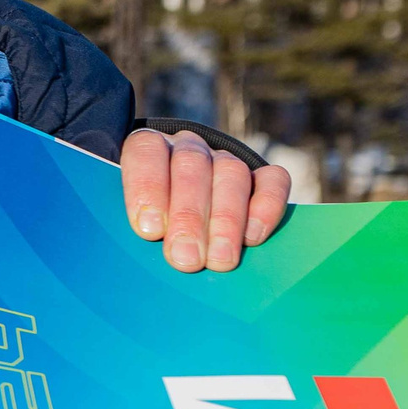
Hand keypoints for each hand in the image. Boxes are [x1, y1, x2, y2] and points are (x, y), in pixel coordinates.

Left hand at [121, 128, 289, 272]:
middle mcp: (188, 148)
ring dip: (226, 220)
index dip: (148, 188)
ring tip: (219, 260)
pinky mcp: (261, 175)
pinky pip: (273, 181)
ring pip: (232, 173)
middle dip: (189, 217)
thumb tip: (149, 245)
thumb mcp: (134, 219)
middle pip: (191, 167)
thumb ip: (140, 224)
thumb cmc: (148, 221)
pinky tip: (253, 238)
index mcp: (149, 148)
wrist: (180, 206)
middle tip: (186, 259)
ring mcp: (225, 159)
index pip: (146, 152)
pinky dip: (266, 208)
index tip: (150, 230)